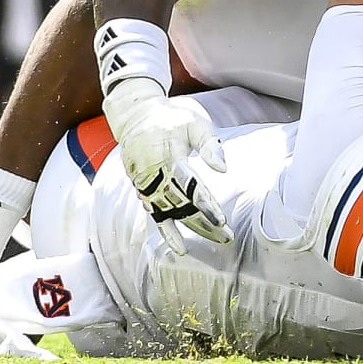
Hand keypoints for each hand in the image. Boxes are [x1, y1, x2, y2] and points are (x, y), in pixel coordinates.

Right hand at [103, 79, 232, 254]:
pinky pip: (154, 214)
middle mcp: (153, 173)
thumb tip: (223, 169)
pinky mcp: (141, 189)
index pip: (188, 185)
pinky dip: (167, 232)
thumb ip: (209, 144)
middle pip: (180, 204)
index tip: (220, 219)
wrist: (136, 116)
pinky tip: (180, 247)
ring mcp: (145, 183)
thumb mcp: (194, 122)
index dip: (204, 204)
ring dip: (191, 229)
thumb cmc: (171, 118)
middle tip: (226, 237)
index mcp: (168, 154)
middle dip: (203, 223)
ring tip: (215, 239)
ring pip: (169, 213)